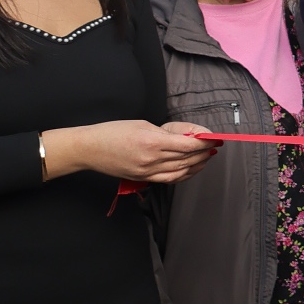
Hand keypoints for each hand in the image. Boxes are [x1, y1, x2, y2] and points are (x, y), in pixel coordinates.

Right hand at [44, 120, 216, 183]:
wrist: (89, 149)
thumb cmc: (113, 132)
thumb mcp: (142, 124)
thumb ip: (167, 132)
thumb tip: (188, 136)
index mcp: (152, 142)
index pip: (188, 145)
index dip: (204, 142)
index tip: (214, 138)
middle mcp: (152, 159)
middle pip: (187, 158)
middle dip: (204, 152)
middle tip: (214, 146)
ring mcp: (147, 172)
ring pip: (181, 171)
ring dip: (197, 165)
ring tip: (207, 157)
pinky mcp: (143, 179)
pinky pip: (169, 179)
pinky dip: (184, 175)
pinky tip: (191, 168)